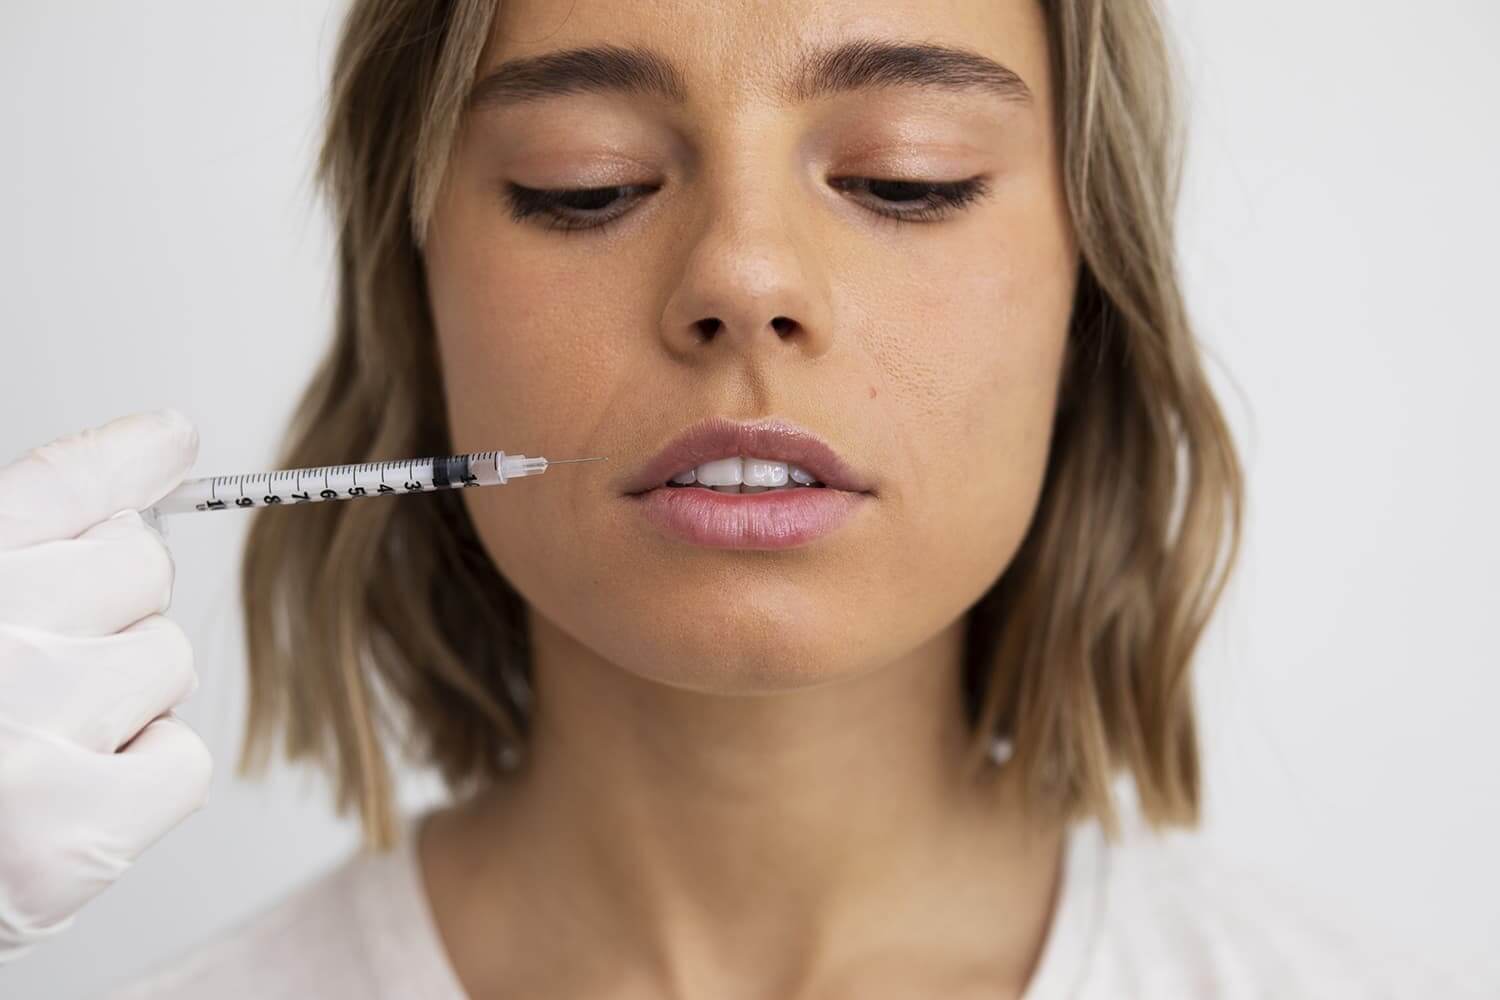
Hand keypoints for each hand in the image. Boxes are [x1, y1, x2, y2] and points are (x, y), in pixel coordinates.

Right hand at [0, 410, 211, 961]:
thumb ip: (23, 547)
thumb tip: (164, 443)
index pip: (57, 488)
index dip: (127, 458)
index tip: (169, 439)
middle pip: (141, 567)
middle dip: (113, 607)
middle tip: (43, 665)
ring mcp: (31, 743)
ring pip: (168, 660)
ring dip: (127, 696)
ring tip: (39, 740)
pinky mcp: (73, 839)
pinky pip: (184, 759)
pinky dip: (144, 775)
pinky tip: (73, 794)